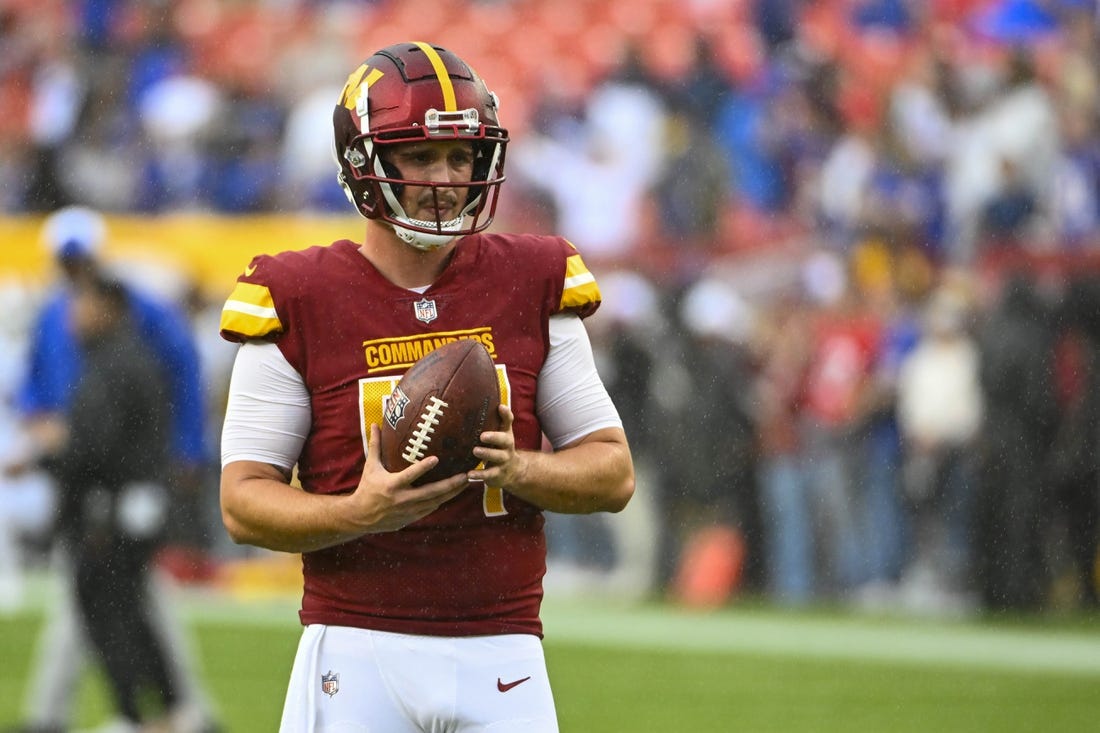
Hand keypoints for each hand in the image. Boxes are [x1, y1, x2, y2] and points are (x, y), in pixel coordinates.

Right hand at [350, 424, 469, 532]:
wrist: (361, 517)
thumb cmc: (367, 488)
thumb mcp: (370, 467)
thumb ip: (375, 446)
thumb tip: (374, 424)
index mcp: (392, 485)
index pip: (410, 475)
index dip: (423, 468)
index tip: (436, 458)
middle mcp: (403, 499)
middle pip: (431, 492)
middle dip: (450, 484)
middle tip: (466, 475)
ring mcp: (409, 510)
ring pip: (436, 501)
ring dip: (452, 492)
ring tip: (468, 482)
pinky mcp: (412, 517)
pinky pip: (432, 508)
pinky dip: (443, 500)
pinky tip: (455, 492)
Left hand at [468, 404, 522, 487]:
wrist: (513, 472)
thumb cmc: (500, 448)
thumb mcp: (499, 434)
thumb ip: (493, 422)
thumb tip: (477, 401)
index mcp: (506, 434)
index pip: (508, 422)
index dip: (506, 414)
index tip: (500, 407)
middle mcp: (507, 446)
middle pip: (505, 440)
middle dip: (494, 437)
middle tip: (482, 435)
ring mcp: (504, 461)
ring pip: (498, 457)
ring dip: (487, 454)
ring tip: (475, 451)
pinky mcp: (498, 474)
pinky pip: (490, 474)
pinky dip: (480, 475)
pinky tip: (469, 474)